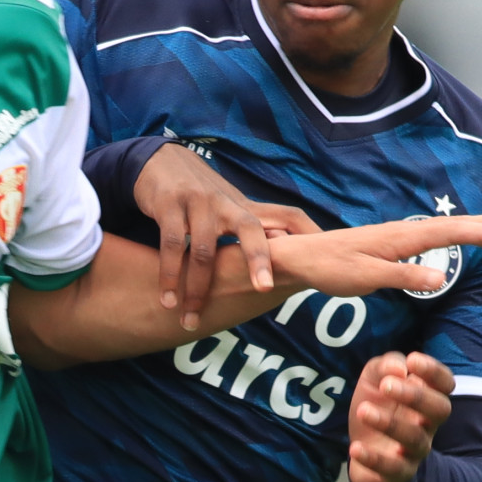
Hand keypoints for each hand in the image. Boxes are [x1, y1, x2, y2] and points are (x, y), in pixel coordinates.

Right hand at [134, 145, 316, 320]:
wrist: (159, 161)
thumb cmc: (200, 195)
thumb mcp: (230, 207)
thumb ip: (254, 230)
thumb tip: (290, 259)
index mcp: (247, 207)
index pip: (288, 216)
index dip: (308, 234)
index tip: (322, 261)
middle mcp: (227, 203)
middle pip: (251, 230)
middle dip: (259, 258)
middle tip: (264, 290)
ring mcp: (198, 203)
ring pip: (204, 250)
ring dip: (197, 288)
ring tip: (191, 320)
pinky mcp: (169, 205)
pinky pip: (171, 245)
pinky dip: (170, 275)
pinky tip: (167, 300)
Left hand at [265, 213, 481, 302]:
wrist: (302, 259)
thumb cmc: (329, 269)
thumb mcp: (364, 279)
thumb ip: (402, 277)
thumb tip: (439, 279)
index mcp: (403, 238)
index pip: (455, 234)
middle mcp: (407, 232)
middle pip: (461, 226)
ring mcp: (403, 236)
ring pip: (452, 230)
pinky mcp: (397, 244)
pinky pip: (440, 237)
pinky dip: (463, 236)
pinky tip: (470, 241)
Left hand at [346, 352, 451, 481]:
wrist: (360, 449)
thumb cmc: (377, 407)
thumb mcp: (374, 379)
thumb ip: (386, 365)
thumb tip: (400, 369)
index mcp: (427, 397)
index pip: (446, 384)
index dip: (434, 372)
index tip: (412, 360)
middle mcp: (428, 424)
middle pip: (440, 410)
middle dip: (416, 396)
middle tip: (386, 385)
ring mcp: (415, 450)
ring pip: (415, 438)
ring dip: (390, 423)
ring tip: (363, 411)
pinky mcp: (398, 472)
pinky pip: (392, 469)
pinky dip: (374, 459)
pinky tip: (355, 448)